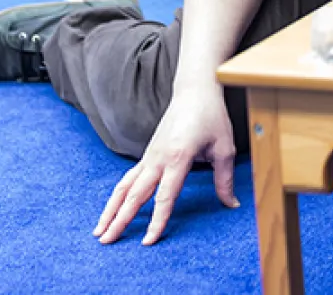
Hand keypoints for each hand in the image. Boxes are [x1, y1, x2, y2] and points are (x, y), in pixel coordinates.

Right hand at [94, 87, 238, 245]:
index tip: (147, 242)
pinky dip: (117, 196)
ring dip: (110, 210)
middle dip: (119, 220)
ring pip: (124, 187)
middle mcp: (158, 158)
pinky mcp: (148, 154)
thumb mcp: (225, 148)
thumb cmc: (211, 116)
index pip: (164, 197)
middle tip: (105, 242)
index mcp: (178, 157)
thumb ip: (224, 179)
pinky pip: (128, 179)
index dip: (156, 221)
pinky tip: (112, 210)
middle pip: (134, 195)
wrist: (194, 90)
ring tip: (99, 231)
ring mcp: (149, 155)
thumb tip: (233, 204)